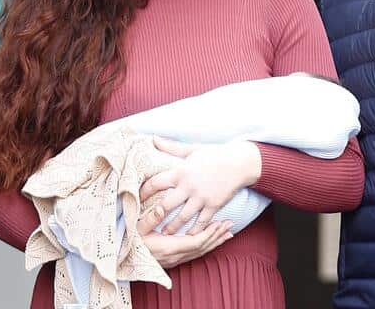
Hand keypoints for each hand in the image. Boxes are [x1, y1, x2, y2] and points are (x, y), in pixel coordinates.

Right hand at [136, 204, 233, 267]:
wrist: (120, 259)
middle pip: (201, 247)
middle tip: (230, 224)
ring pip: (199, 252)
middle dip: (217, 236)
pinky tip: (213, 241)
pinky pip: (194, 254)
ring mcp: (174, 260)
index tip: (220, 222)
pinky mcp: (173, 259)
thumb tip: (162, 207)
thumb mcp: (136, 228)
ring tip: (228, 232)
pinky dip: (206, 245)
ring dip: (214, 241)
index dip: (209, 233)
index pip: (195, 242)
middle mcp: (173, 256)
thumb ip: (150, 218)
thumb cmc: (128, 241)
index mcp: (167, 247)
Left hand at [140, 137, 261, 235]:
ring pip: (181, 218)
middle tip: (143, 226)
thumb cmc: (214, 154)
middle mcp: (189, 186)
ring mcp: (201, 197)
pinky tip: (187, 236)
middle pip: (165, 206)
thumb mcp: (192, 149)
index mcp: (181, 171)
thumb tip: (153, 138)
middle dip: (153, 217)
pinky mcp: (213, 205)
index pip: (155, 183)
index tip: (135, 200)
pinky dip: (193, 231)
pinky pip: (201, 222)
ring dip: (171, 228)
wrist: (240, 162)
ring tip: (163, 234)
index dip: (143, 192)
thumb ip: (171, 147)